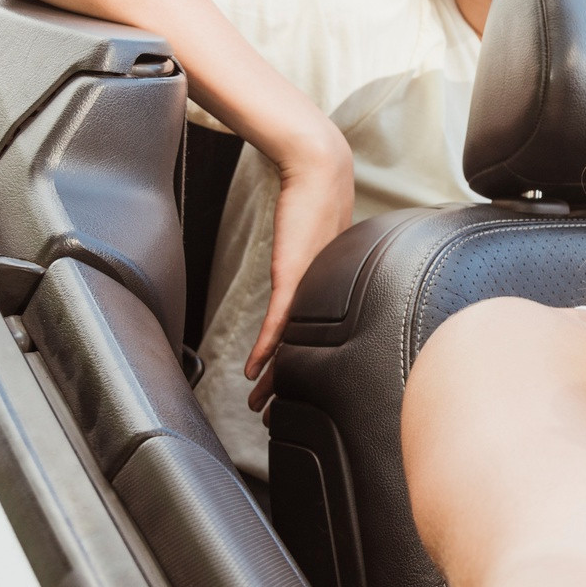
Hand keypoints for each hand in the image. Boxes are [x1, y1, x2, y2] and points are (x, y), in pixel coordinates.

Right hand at [245, 128, 355, 410]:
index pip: (310, 339)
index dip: (297, 369)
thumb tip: (299, 272)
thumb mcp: (314, 241)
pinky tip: (257, 371)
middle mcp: (322, 293)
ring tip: (263, 404)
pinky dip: (268, 348)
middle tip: (274, 416)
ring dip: (275, 377)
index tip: (288, 394)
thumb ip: (307, 263)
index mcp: (328, 291)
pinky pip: (280, 321)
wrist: (319, 170)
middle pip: (303, 351)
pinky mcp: (294, 274)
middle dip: (286, 387)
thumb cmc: (317, 198)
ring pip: (291, 343)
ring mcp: (309, 286)